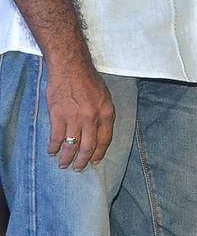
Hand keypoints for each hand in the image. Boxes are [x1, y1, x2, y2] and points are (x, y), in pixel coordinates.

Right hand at [45, 53, 114, 169]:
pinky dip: (53, 147)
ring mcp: (75, 118)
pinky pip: (56, 137)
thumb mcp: (105, 97)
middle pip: (88, 146)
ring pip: (71, 145)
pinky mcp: (58, 116)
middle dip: (83, 161)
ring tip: (63, 164)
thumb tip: (98, 134)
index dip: (99, 153)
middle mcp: (92, 118)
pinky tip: (52, 151)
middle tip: (78, 168)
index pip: (105, 140)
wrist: (71, 67)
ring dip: (67, 157)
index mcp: (106, 113)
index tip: (94, 161)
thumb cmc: (88, 80)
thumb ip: (103, 115)